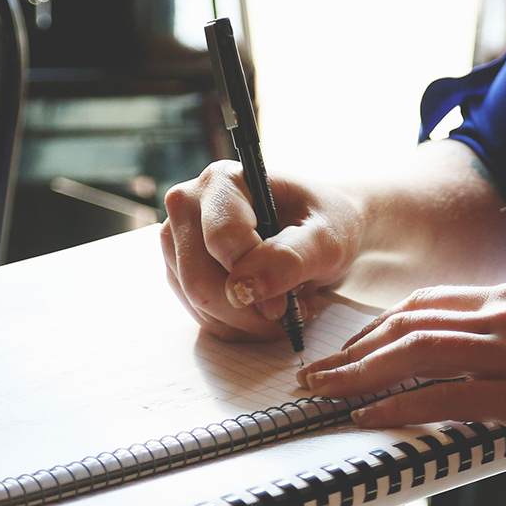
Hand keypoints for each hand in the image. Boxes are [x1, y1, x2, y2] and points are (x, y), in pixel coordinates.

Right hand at [160, 162, 364, 341]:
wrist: (322, 230)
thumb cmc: (326, 223)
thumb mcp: (326, 239)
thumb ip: (289, 258)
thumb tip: (242, 289)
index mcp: (223, 181)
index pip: (222, 240)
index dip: (256, 278)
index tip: (288, 302)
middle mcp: (189, 204)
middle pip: (200, 279)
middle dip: (248, 310)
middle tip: (289, 312)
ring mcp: (178, 239)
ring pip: (197, 303)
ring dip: (244, 321)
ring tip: (283, 308)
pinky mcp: (181, 270)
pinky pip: (200, 315)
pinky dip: (236, 325)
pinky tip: (264, 311)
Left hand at [295, 283, 505, 456]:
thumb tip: (486, 359)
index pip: (427, 304)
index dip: (378, 327)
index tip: (349, 349)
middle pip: (408, 324)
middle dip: (353, 350)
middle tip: (316, 374)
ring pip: (415, 354)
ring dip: (359, 375)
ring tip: (324, 394)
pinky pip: (446, 396)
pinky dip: (399, 406)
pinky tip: (369, 418)